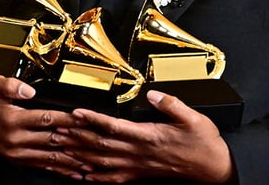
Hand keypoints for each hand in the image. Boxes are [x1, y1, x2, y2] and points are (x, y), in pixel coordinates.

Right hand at [0, 75, 86, 179]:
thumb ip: (11, 85)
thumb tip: (30, 89)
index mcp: (13, 120)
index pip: (47, 119)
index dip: (68, 119)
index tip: (85, 119)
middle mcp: (16, 139)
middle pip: (53, 140)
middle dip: (77, 142)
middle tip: (97, 143)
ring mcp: (16, 152)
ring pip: (50, 157)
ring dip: (72, 161)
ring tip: (92, 162)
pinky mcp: (17, 159)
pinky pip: (42, 166)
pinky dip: (59, 170)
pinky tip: (74, 172)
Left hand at [55, 90, 235, 182]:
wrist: (211, 167)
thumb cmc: (203, 142)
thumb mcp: (193, 117)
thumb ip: (171, 104)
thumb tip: (153, 93)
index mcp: (149, 136)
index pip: (114, 126)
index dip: (93, 118)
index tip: (77, 111)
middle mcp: (139, 152)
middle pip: (100, 144)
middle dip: (76, 136)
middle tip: (57, 129)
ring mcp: (138, 166)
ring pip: (101, 161)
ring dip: (79, 154)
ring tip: (61, 148)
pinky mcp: (140, 174)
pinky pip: (113, 178)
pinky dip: (95, 177)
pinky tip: (83, 174)